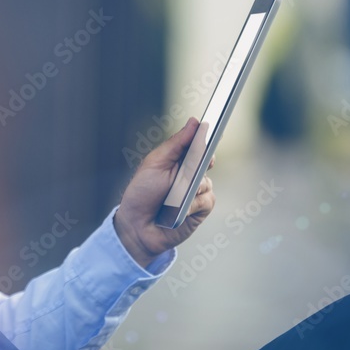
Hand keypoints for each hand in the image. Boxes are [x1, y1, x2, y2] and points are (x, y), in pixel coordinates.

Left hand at [113, 118, 215, 267]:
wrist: (138, 226)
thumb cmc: (142, 193)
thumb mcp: (155, 163)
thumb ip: (176, 144)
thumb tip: (194, 122)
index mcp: (178, 159)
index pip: (197, 143)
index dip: (205, 136)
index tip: (211, 127)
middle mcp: (190, 173)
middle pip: (206, 159)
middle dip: (201, 161)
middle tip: (196, 163)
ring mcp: (197, 190)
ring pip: (206, 181)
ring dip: (190, 188)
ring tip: (172, 197)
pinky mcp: (202, 208)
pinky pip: (207, 199)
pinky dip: (193, 204)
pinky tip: (181, 209)